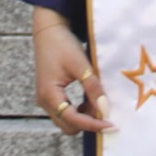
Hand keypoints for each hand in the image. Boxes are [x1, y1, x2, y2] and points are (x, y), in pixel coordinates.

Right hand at [32, 7, 116, 135]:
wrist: (48, 30)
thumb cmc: (62, 44)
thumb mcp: (80, 64)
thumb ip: (92, 87)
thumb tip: (105, 109)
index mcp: (49, 95)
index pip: (73, 120)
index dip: (93, 124)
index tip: (111, 125)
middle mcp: (45, 102)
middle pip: (68, 125)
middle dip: (88, 123)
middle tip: (107, 114)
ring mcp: (46, 99)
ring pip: (66, 120)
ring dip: (84, 117)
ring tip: (100, 105)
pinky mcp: (50, 95)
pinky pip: (65, 111)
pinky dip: (78, 110)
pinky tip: (89, 100)